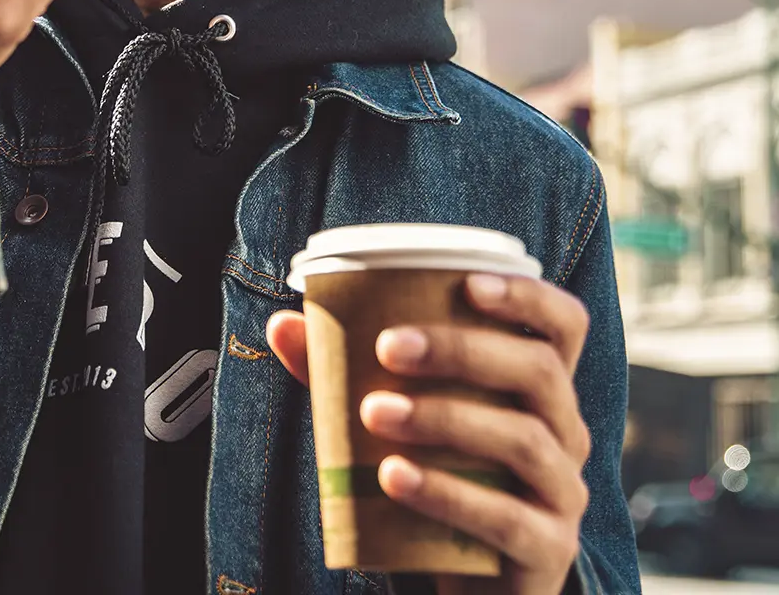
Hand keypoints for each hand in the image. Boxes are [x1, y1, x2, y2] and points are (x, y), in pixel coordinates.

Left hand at [267, 275, 591, 594]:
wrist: (465, 583)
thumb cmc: (435, 473)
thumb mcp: (397, 415)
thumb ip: (343, 371)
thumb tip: (284, 323)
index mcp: (538, 386)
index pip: (563, 325)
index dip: (528, 296)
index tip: (468, 283)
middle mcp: (564, 431)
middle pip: (538, 371)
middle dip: (461, 350)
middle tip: (387, 345)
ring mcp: (562, 492)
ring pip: (523, 439)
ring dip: (445, 417)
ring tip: (374, 412)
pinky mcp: (546, 550)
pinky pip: (507, 518)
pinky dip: (447, 493)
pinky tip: (392, 477)